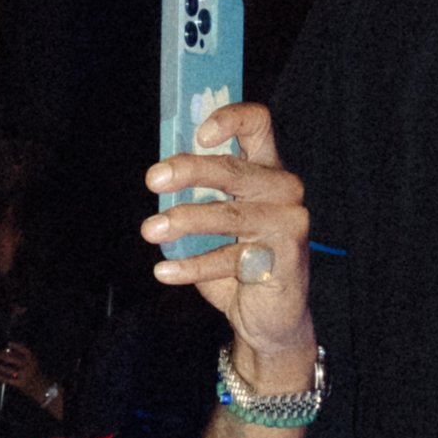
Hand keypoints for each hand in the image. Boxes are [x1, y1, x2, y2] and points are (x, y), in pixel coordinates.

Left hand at [0, 342, 61, 414]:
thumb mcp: (31, 363)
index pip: (25, 350)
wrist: (41, 388)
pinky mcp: (20, 384)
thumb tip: (6, 350)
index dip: (17, 346)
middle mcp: (29, 367)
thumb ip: (21, 356)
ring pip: (8, 369)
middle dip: (3, 356)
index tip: (9, 343)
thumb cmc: (33, 373)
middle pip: (14, 359)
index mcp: (32, 360)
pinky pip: (7, 379)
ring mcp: (24, 375)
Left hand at [141, 101, 314, 392]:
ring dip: (184, 220)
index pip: (257, 125)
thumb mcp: (215, 221)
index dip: (230, 119)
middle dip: (190, 170)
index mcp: (266, 168)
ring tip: (149, 230)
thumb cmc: (237, 260)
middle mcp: (283, 189)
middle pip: (236, 169)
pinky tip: (164, 271)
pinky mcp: (286, 259)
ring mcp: (289, 223)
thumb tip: (159, 174)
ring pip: (231, 215)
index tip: (198, 134)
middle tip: (153, 179)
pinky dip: (192, 266)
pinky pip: (230, 259)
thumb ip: (197, 193)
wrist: (268, 318)